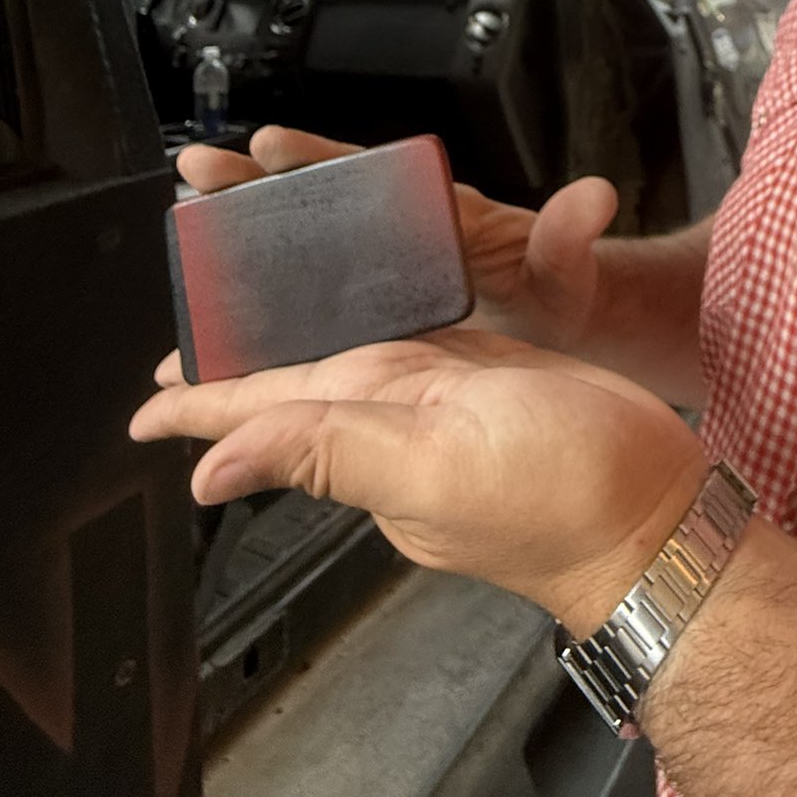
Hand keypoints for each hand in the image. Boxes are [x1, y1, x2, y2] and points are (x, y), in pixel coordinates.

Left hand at [129, 329, 706, 633]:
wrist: (656, 510)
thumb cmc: (558, 498)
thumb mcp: (430, 463)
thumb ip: (324, 451)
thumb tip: (206, 471)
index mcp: (360, 429)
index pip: (253, 412)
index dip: (194, 401)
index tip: (140, 401)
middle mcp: (387, 413)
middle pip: (290, 370)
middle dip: (235, 344)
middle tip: (190, 307)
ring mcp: (436, 396)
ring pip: (349, 345)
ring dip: (299, 318)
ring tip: (256, 289)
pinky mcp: (485, 374)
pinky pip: (412, 329)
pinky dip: (378, 305)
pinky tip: (370, 286)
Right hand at [178, 125, 616, 354]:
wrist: (565, 350)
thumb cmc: (562, 298)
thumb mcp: (566, 271)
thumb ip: (569, 237)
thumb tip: (591, 197)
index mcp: (435, 216)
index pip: (366, 174)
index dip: (315, 157)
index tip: (270, 142)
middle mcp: (396, 240)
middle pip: (312, 205)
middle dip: (251, 187)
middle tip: (195, 171)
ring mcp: (378, 284)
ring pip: (299, 259)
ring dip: (243, 253)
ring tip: (187, 253)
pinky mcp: (371, 327)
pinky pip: (308, 312)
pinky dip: (263, 316)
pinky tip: (221, 335)